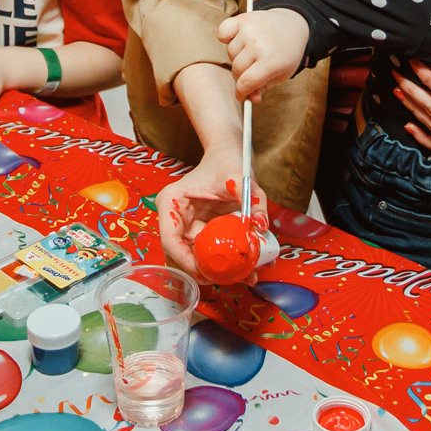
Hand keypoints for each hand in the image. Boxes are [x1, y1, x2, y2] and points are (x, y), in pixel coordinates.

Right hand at [154, 150, 262, 278]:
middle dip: (206, 271)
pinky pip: (212, 251)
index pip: (170, 240)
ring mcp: (190, 226)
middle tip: (231, 278)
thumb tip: (260, 226)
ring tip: (245, 276)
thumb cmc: (227, 159)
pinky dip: (227, 260)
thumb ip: (251, 200)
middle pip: (182, 255)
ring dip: (218, 269)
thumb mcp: (239, 177)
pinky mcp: (204, 231)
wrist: (230, 152)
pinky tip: (248, 267)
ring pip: (197, 257)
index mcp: (172, 202)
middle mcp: (177, 218)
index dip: (186, 261)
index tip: (208, 272)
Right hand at [219, 8, 309, 100]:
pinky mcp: (243, 19)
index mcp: (271, 61)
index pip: (246, 82)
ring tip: (250, 53)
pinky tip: (238, 40)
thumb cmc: (286, 53)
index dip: (241, 92)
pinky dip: (226, 37)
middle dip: (241, 75)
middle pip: (237, 69)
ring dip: (237, 56)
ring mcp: (250, 30)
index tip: (240, 95)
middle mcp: (259, 45)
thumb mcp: (281, 74)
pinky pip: (223, 33)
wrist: (293, 26)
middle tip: (249, 72)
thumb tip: (250, 98)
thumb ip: (263, 87)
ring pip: (230, 52)